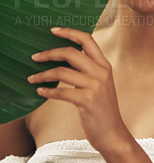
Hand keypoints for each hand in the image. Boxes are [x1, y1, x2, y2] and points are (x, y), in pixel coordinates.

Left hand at [28, 27, 130, 153]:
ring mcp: (95, 86)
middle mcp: (101, 72)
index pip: (87, 39)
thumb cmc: (102, 108)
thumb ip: (87, 69)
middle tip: (35, 57)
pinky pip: (61, 92)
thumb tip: (63, 57)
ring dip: (43, 74)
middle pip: (71, 52)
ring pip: (62, 72)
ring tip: (32, 78)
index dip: (69, 32)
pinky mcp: (87, 100)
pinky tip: (40, 92)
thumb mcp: (100, 83)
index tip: (53, 30)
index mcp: (104, 65)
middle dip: (50, 53)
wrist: (112, 133)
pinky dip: (47, 91)